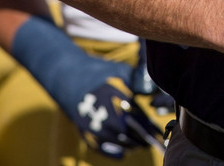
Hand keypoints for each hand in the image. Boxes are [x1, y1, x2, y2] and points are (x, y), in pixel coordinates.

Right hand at [10, 15, 164, 156]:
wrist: (65, 73)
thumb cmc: (94, 70)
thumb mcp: (115, 69)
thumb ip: (134, 79)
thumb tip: (152, 89)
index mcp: (107, 96)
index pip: (133, 117)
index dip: (148, 126)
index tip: (158, 131)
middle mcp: (97, 112)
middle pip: (125, 132)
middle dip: (141, 137)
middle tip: (154, 139)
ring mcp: (88, 123)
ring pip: (113, 141)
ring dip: (129, 144)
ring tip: (141, 144)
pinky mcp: (81, 129)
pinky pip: (97, 146)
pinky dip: (110, 152)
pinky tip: (123, 154)